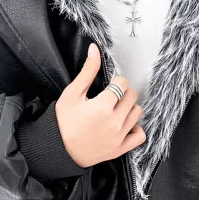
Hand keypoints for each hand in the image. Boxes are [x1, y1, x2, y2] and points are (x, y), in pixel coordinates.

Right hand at [55, 42, 145, 167]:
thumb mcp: (72, 93)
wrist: (58, 149)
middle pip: (132, 96)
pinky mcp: (120, 149)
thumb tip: (95, 50)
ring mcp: (118, 137)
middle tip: (112, 96)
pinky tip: (125, 124)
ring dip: (129, 108)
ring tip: (117, 109)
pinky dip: (136, 128)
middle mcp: (114, 122)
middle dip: (124, 92)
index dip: (116, 81)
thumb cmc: (62, 122)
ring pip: (137, 113)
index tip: (109, 85)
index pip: (122, 84)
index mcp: (102, 106)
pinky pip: (140, 136)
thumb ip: (87, 71)